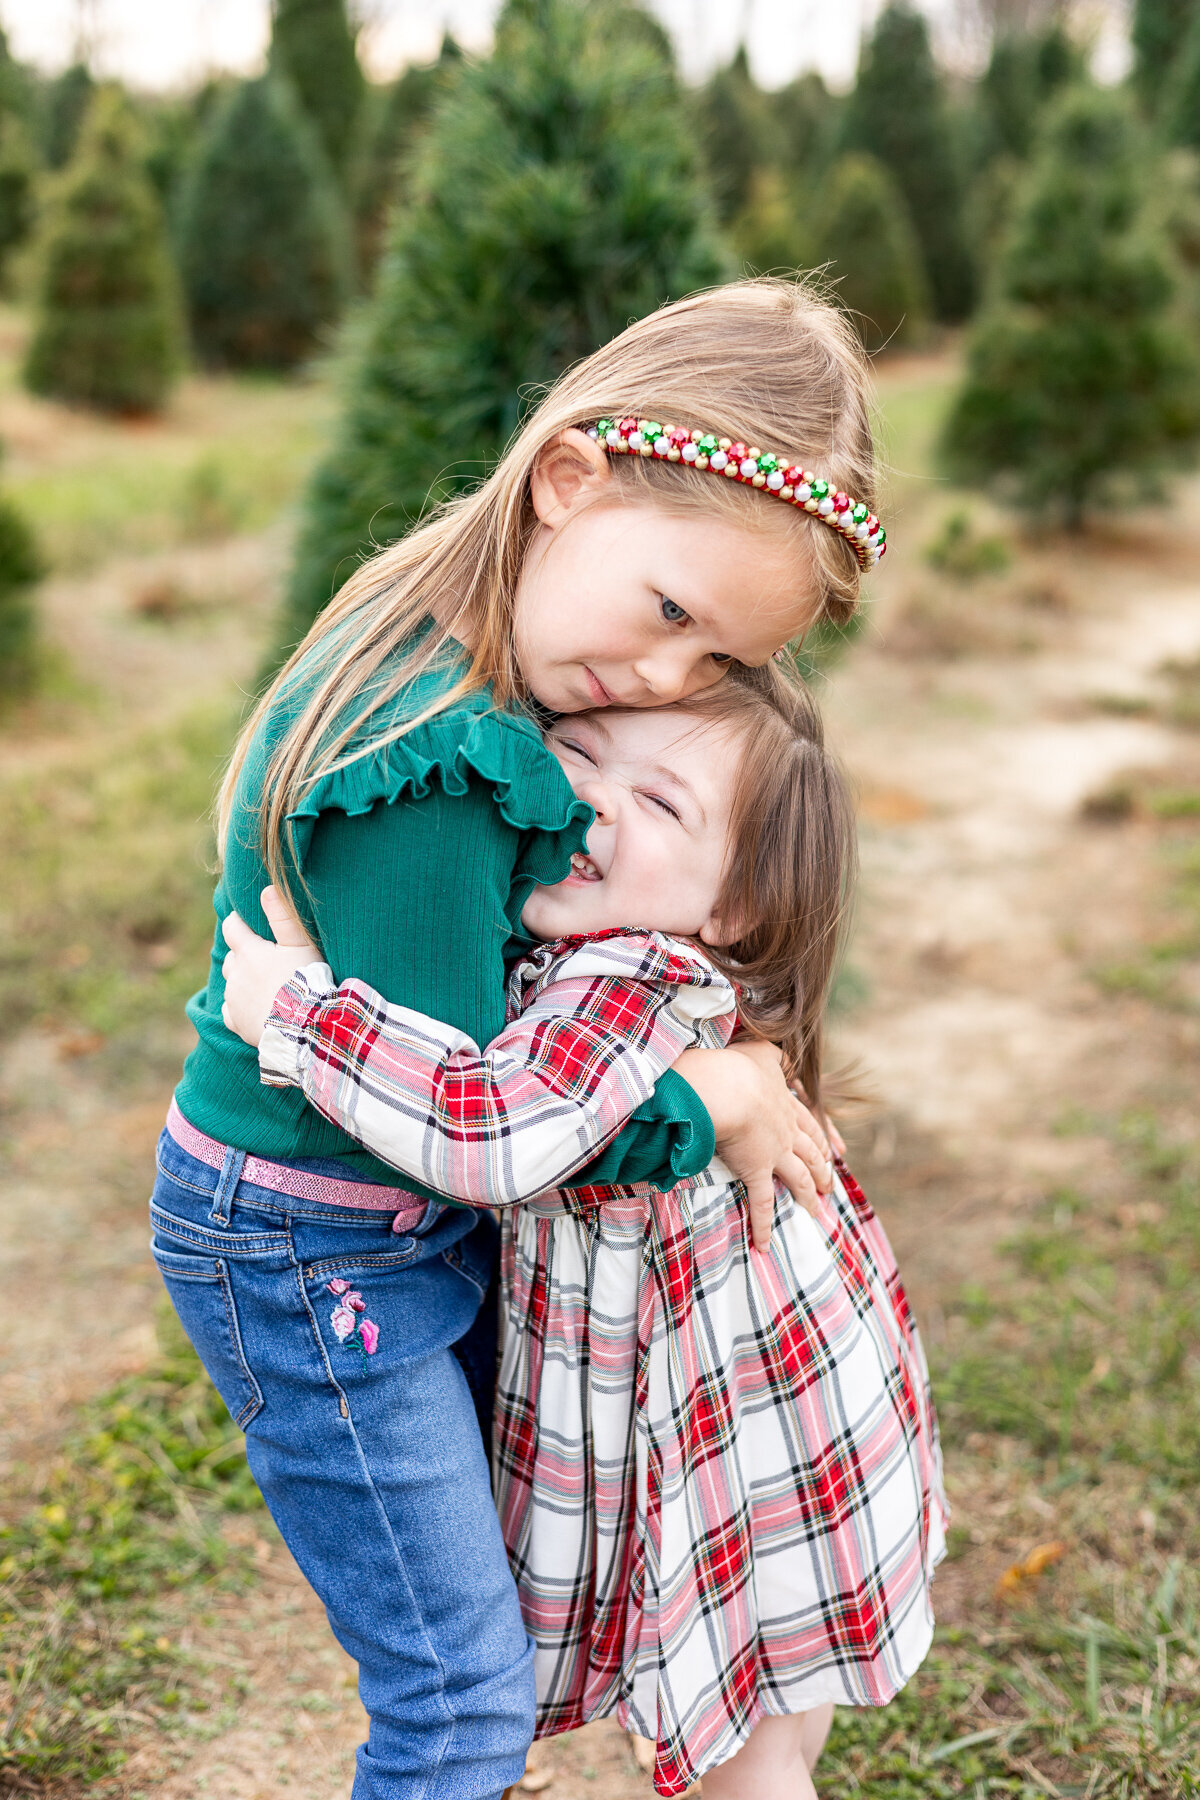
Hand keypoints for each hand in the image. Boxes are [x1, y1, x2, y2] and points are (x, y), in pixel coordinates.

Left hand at [220, 886, 319, 1046]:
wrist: (304, 1027)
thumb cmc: (305, 981)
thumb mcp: (300, 944)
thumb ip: (283, 916)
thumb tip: (266, 889)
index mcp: (248, 952)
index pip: (232, 927)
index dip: (238, 921)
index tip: (248, 922)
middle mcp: (234, 974)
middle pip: (231, 957)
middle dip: (243, 954)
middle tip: (266, 958)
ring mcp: (233, 999)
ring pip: (232, 983)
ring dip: (243, 980)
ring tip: (266, 984)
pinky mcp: (236, 1022)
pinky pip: (231, 1010)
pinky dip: (240, 1006)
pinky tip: (258, 1007)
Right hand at [672, 1041, 832, 1251]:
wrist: (727, 1089)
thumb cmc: (739, 1067)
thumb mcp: (760, 1050)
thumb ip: (771, 1053)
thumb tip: (777, 1049)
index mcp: (786, 1105)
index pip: (810, 1124)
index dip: (823, 1138)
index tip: (834, 1149)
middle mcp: (787, 1132)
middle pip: (812, 1154)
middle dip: (823, 1169)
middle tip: (831, 1185)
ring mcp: (775, 1154)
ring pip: (800, 1179)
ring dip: (808, 1196)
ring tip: (815, 1212)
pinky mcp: (757, 1171)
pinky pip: (762, 1204)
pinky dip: (763, 1226)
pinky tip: (765, 1245)